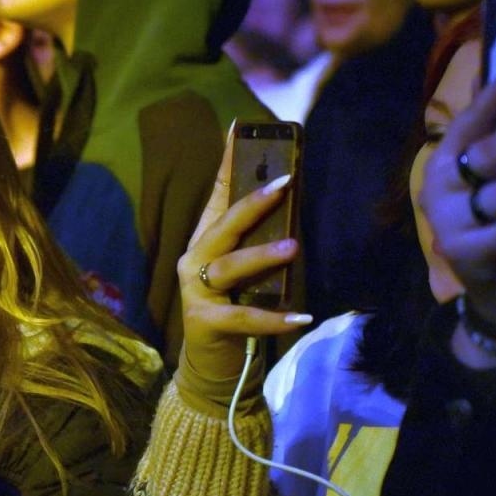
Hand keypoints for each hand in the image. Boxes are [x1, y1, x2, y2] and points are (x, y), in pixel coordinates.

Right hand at [177, 129, 310, 380]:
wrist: (216, 368)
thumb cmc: (239, 311)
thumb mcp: (251, 272)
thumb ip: (263, 242)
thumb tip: (296, 206)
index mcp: (205, 242)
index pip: (217, 195)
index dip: (228, 163)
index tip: (240, 128)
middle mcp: (194, 261)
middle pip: (222, 226)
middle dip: (252, 202)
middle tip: (285, 183)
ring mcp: (196, 291)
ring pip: (228, 267)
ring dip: (261, 256)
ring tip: (293, 247)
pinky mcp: (205, 322)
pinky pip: (243, 317)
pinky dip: (273, 318)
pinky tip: (301, 317)